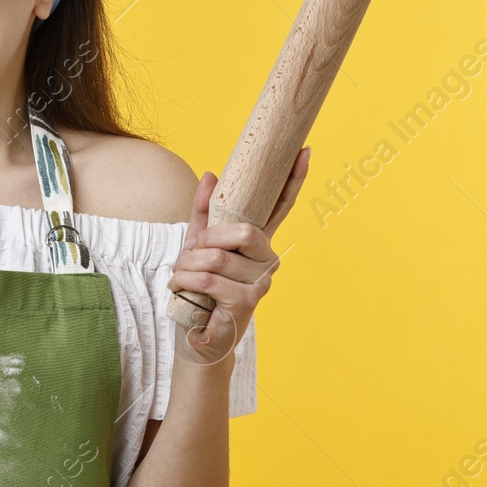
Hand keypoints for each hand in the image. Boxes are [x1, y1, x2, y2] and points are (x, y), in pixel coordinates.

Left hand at [167, 146, 310, 364]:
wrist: (193, 335)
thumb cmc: (197, 290)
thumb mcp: (195, 246)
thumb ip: (204, 213)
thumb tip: (211, 174)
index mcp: (257, 244)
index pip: (280, 207)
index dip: (294, 180)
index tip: (305, 151)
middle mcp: (267, 261)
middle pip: (244, 231)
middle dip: (208, 239)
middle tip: (191, 252)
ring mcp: (260, 283)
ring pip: (218, 256)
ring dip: (188, 266)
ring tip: (182, 278)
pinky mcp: (246, 303)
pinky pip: (211, 279)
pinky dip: (187, 281)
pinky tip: (182, 289)